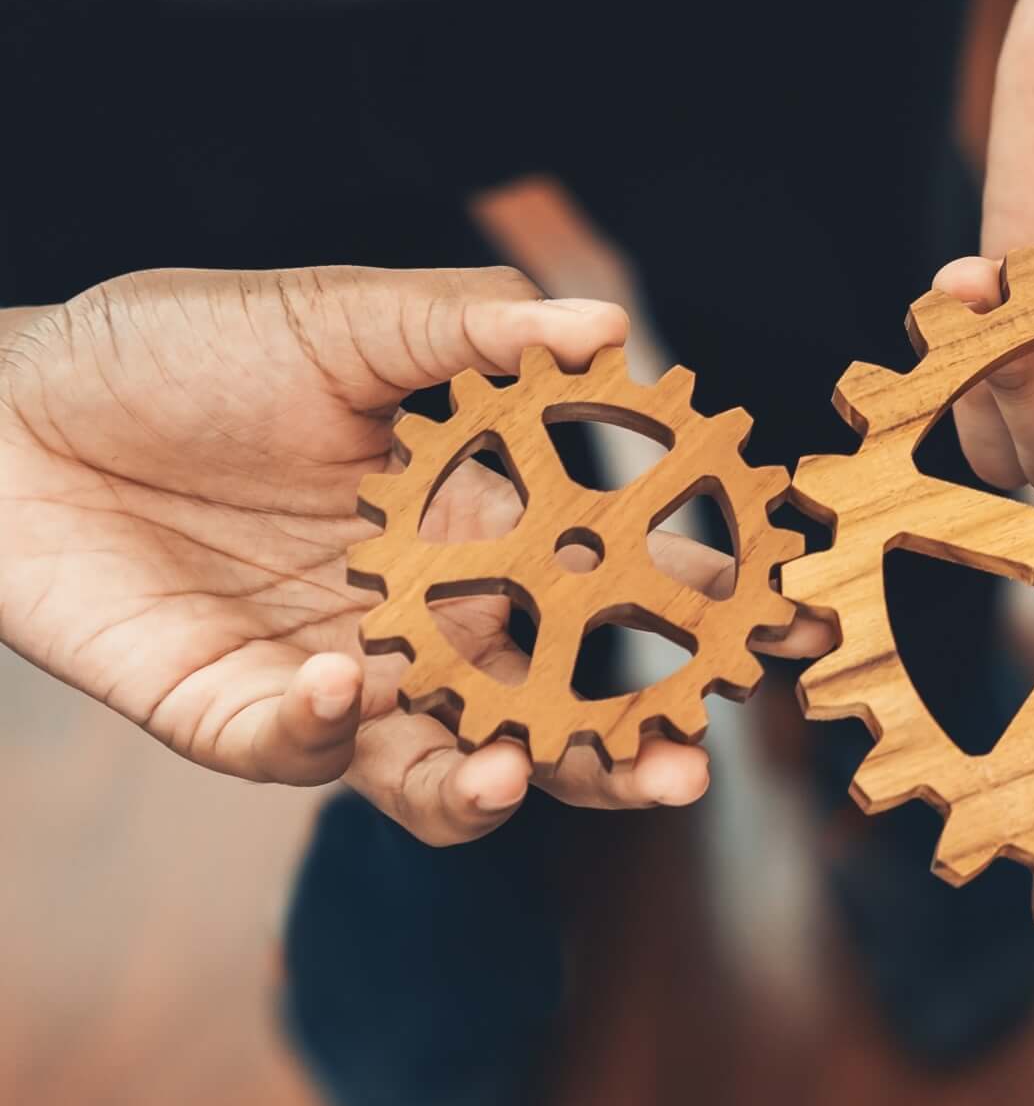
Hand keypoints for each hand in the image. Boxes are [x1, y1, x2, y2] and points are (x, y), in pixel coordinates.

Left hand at [0, 267, 821, 841]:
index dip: (706, 610)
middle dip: (629, 749)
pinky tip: (335, 683)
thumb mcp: (334, 318)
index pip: (617, 580)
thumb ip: (467, 328)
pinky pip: (306, 758)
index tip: (792, 630)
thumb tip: (601, 329)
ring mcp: (339, 676)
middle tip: (685, 771)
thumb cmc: (169, 352)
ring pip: (451, 768)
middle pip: (560, 707)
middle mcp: (429, 616)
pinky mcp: (238, 718)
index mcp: (479, 522)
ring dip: (500, 787)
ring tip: (521, 781)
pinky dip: (330, 736)